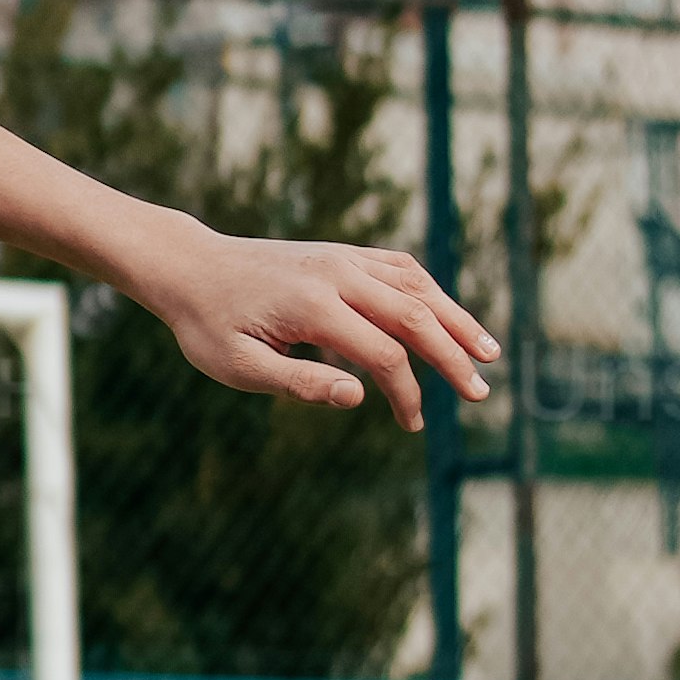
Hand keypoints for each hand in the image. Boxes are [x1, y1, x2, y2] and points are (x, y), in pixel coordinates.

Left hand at [132, 221, 498, 428]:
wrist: (190, 267)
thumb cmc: (209, 325)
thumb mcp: (238, 366)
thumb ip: (299, 382)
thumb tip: (358, 397)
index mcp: (314, 307)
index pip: (383, 354)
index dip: (406, 394)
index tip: (413, 425)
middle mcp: (337, 274)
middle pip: (414, 315)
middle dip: (452, 356)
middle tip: (480, 394)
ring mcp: (342, 259)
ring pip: (416, 286)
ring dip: (456, 319)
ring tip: (489, 353)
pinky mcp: (342, 254)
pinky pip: (399, 268)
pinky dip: (430, 292)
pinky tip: (448, 316)